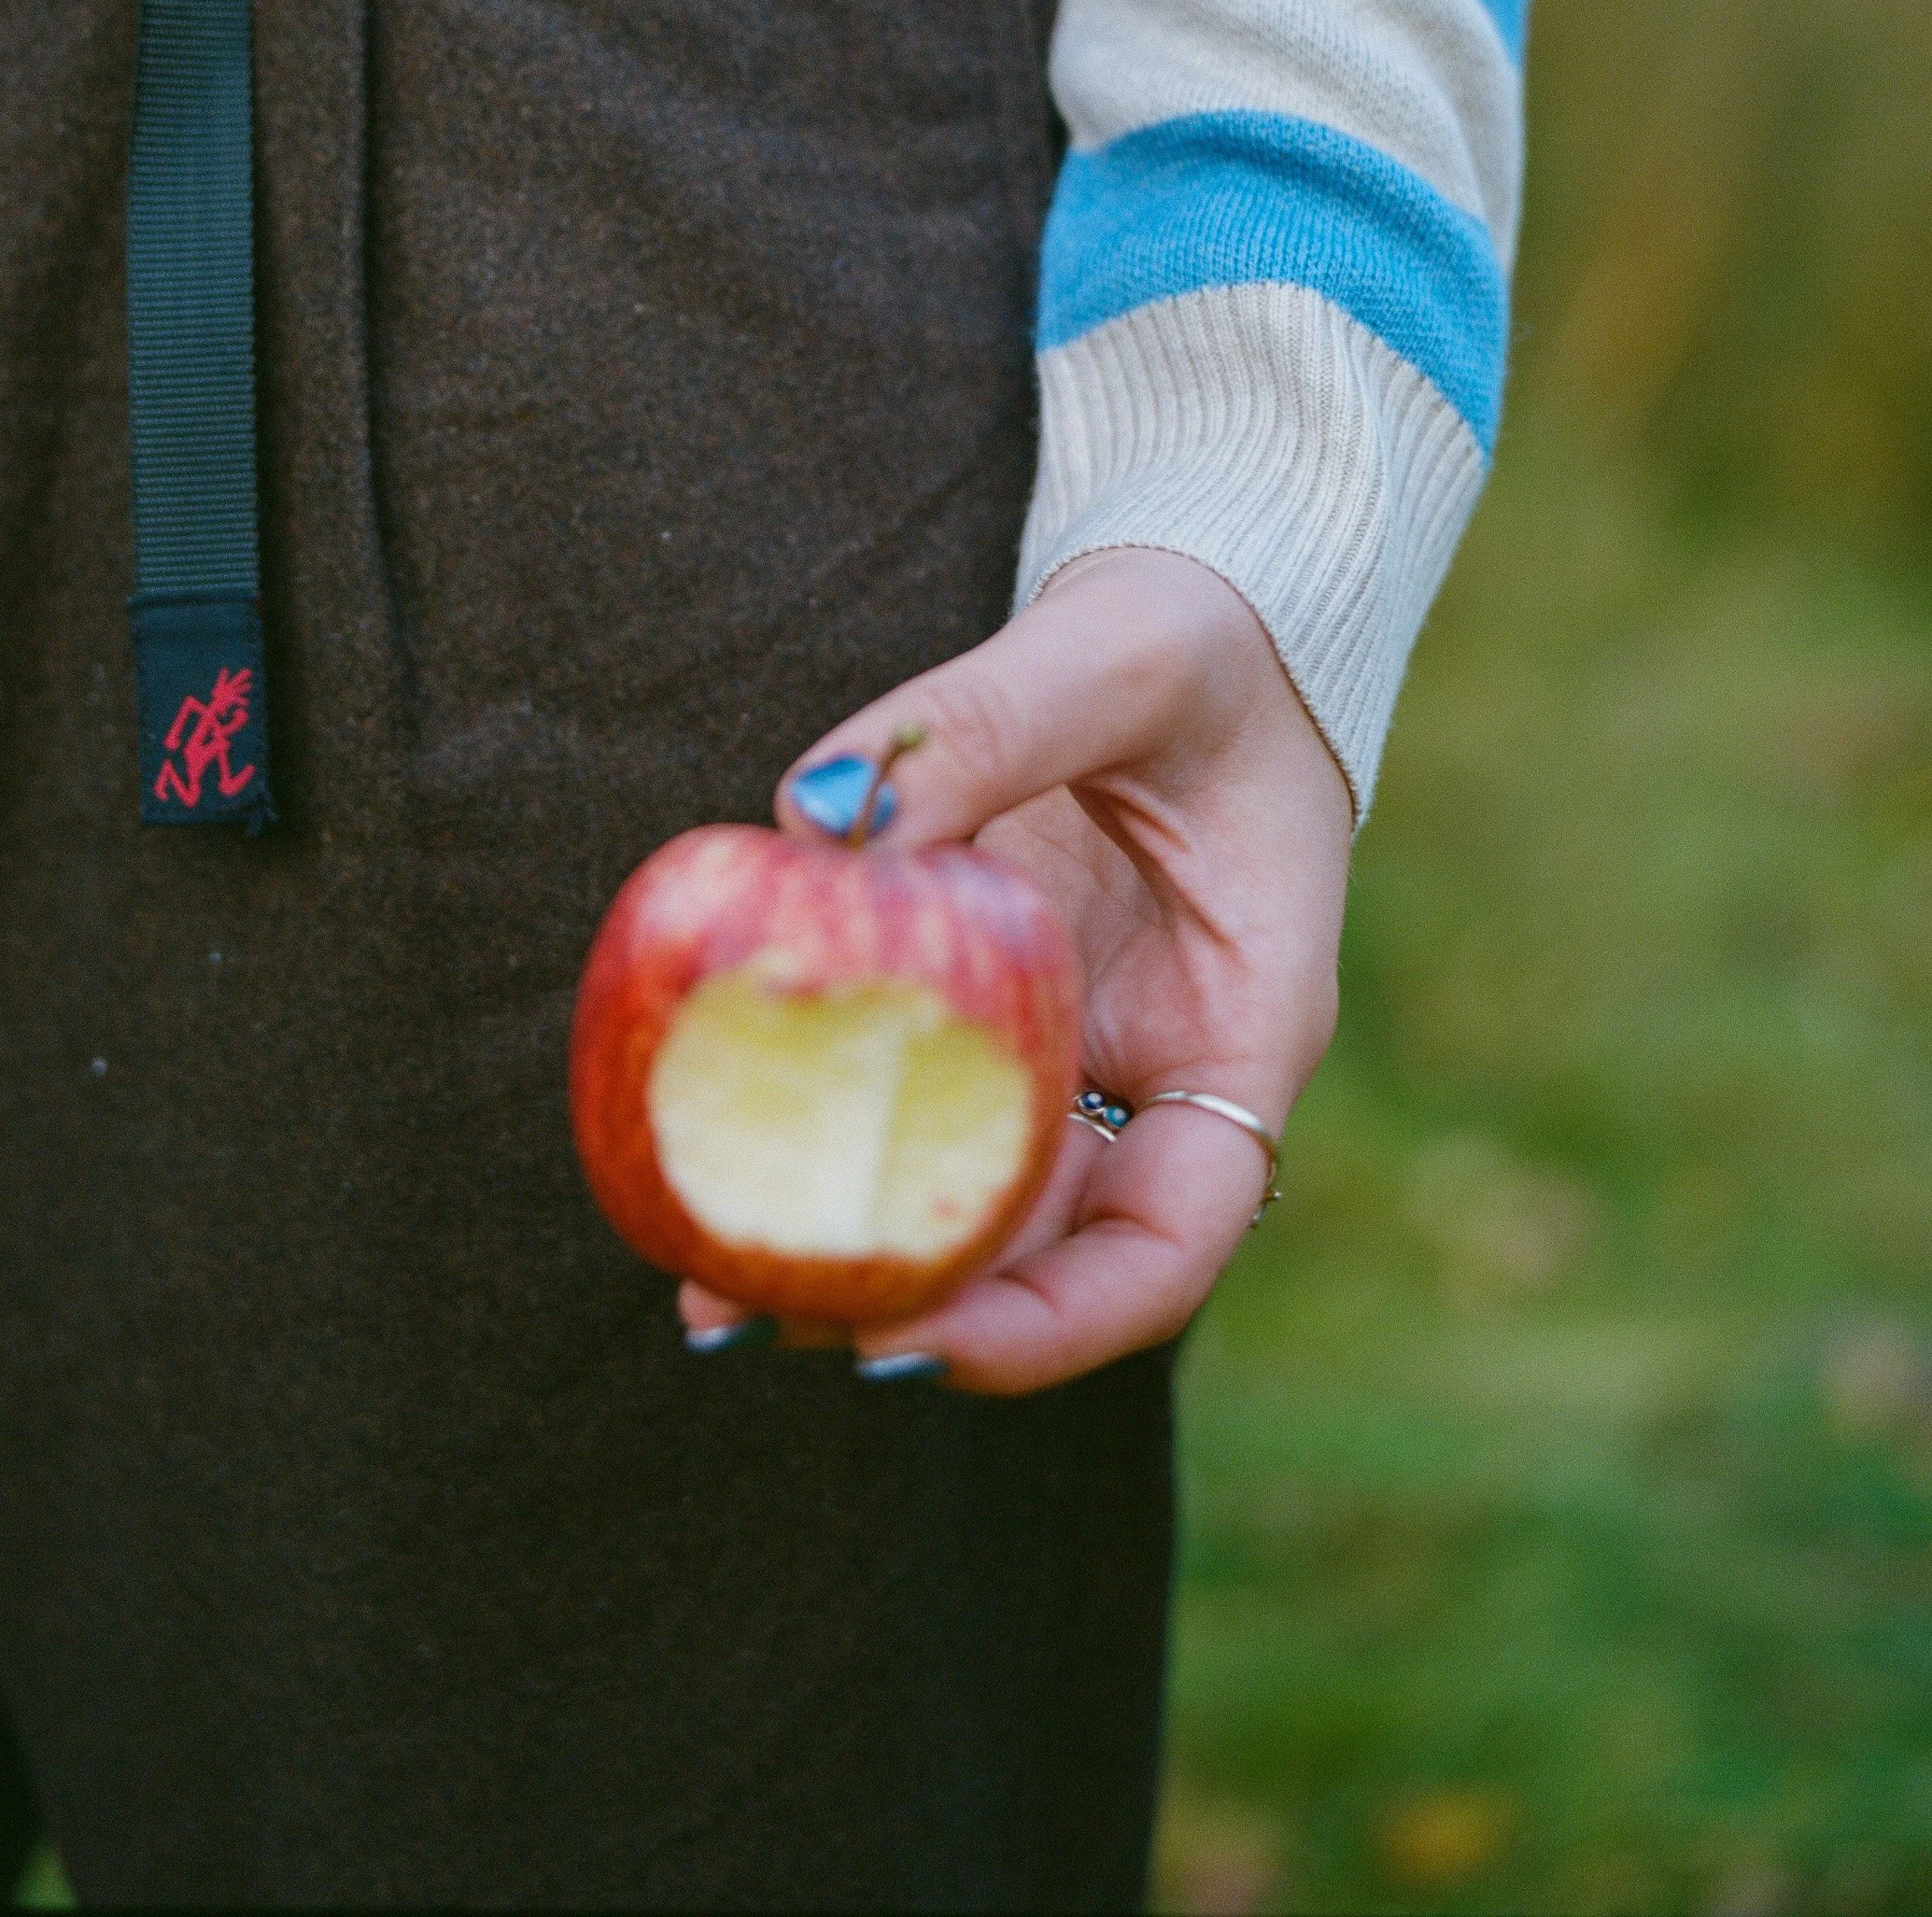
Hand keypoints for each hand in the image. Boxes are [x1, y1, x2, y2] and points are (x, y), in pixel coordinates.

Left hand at [676, 546, 1351, 1393]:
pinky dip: (828, 1121)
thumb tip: (817, 818)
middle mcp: (1161, 1065)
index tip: (916, 1338)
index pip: (1173, 1237)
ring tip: (704, 1274)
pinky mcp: (1002, 998)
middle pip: (1050, 1249)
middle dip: (914, 1303)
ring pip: (973, 1187)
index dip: (1054, 1318)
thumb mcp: (1114, 656)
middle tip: (760, 1312)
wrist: (1202, 610)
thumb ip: (980, 725)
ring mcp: (1078, 1040)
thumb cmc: (1199, 630)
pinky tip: (716, 1140)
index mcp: (1243, 1025)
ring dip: (852, 1234)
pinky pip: (916, 1087)